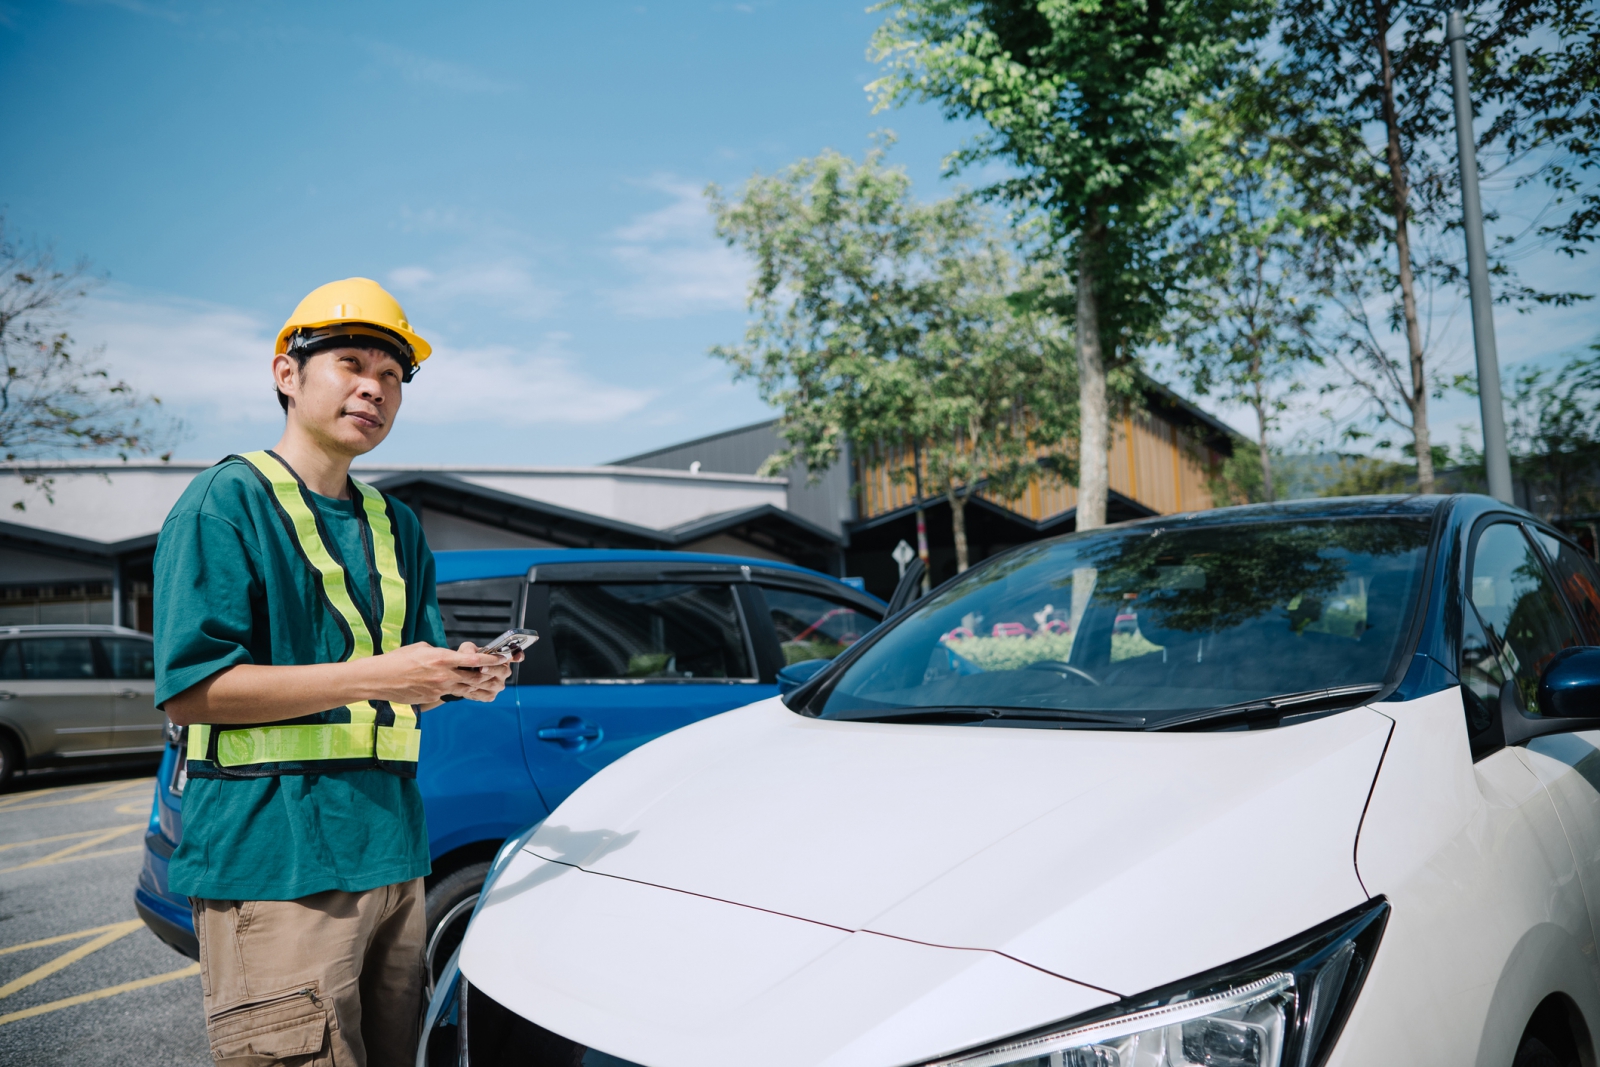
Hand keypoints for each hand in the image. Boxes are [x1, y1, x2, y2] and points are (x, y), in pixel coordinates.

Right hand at [360, 642, 520, 705]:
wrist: (379, 679)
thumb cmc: (397, 660)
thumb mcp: (422, 648)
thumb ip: (441, 653)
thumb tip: (452, 658)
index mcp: (441, 658)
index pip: (473, 659)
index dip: (491, 659)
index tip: (503, 657)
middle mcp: (443, 675)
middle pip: (476, 677)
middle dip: (491, 675)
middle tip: (503, 672)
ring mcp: (439, 689)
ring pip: (467, 689)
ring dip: (482, 687)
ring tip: (495, 685)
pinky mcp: (433, 698)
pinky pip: (452, 694)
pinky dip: (463, 692)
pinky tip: (471, 691)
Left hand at [452, 640, 521, 702]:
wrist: (459, 675)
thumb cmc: (467, 659)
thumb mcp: (467, 649)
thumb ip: (470, 649)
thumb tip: (471, 654)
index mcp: (502, 658)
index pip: (517, 655)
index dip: (518, 655)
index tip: (517, 657)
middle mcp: (504, 672)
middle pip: (503, 671)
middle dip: (492, 669)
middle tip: (481, 668)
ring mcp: (499, 685)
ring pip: (492, 684)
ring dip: (479, 680)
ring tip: (466, 677)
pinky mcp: (490, 696)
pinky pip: (484, 694)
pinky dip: (474, 690)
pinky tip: (466, 685)